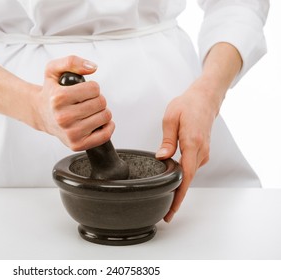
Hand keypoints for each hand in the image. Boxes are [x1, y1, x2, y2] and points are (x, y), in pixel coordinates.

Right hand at [34, 55, 113, 150]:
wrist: (41, 114)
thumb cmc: (51, 93)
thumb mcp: (53, 70)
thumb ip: (72, 62)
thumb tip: (92, 67)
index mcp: (58, 98)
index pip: (94, 88)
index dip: (92, 87)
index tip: (82, 91)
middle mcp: (63, 117)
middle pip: (101, 103)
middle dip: (97, 99)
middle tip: (85, 102)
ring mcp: (70, 133)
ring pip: (105, 117)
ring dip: (101, 112)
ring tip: (88, 112)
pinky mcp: (77, 144)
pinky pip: (105, 135)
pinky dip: (107, 127)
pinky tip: (97, 122)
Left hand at [156, 42, 241, 222]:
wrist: (205, 98)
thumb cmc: (188, 105)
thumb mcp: (171, 118)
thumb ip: (166, 140)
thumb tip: (162, 157)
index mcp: (192, 143)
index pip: (186, 176)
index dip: (178, 195)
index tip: (172, 210)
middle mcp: (200, 151)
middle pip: (188, 180)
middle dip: (176, 196)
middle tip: (164, 212)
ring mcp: (203, 152)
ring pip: (189, 175)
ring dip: (179, 187)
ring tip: (166, 200)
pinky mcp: (201, 152)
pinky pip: (191, 168)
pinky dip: (182, 177)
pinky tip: (172, 181)